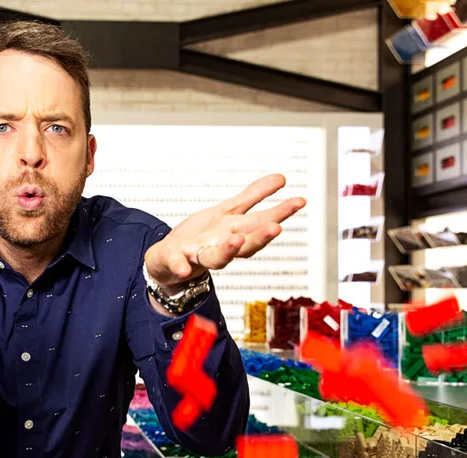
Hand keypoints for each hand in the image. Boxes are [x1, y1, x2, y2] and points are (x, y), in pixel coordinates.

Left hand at [144, 174, 305, 290]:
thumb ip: (253, 197)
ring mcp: (199, 254)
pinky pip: (178, 264)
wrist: (167, 260)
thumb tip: (281, 178)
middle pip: (244, 243)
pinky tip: (184, 269)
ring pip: (216, 257)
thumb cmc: (201, 237)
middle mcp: (221, 247)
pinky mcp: (176, 259)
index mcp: (234, 233)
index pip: (260, 224)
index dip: (280, 213)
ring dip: (227, 251)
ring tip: (236, 240)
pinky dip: (181, 267)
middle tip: (276, 227)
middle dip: (260, 236)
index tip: (299, 201)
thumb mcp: (227, 212)